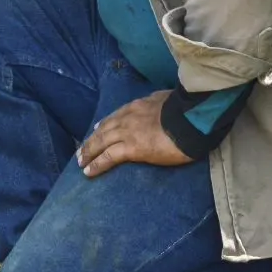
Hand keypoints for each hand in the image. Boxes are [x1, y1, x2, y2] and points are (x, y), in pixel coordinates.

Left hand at [77, 90, 192, 176]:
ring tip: (81, 162)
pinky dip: (96, 164)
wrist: (190, 119)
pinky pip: (108, 157)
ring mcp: (128, 132)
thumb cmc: (185, 111)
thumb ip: (158, 103)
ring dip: (89, 152)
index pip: (116, 115)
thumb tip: (159, 104)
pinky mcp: (132, 148)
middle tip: (81, 150)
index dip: (105, 123)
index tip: (97, 128)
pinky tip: (88, 171)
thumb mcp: (167, 99)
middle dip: (91, 140)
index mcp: (138, 105)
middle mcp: (128, 117)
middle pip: (104, 129)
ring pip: (101, 142)